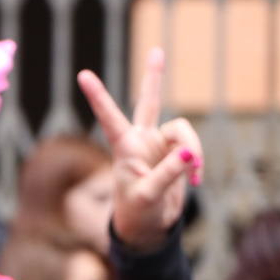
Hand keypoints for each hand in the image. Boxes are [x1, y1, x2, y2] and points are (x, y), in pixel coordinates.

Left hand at [78, 49, 202, 250]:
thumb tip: (190, 153)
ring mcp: (159, 146)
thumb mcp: (149, 196)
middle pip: (149, 102)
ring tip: (195, 175)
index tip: (82, 75)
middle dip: (154, 78)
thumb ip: (168, 174)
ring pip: (183, 130)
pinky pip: (193, 150)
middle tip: (157, 51)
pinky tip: (196, 180)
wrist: (149, 228)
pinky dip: (197, 163)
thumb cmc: (138, 213)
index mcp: (124, 148)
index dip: (98, 96)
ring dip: (193, 150)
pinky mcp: (176, 155)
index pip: (109, 118)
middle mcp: (141, 140)